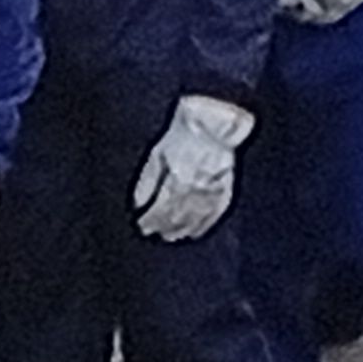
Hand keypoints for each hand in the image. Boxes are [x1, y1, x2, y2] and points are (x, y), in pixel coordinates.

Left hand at [133, 93, 250, 243]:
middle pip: (176, 218)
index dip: (150, 221)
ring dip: (180, 231)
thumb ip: (147, 182)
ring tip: (170, 237)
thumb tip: (138, 205)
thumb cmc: (182, 135)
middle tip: (154, 234)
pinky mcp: (225, 191)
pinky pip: (213, 215)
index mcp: (175, 179)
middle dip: (163, 228)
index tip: (142, 227)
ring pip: (194, 220)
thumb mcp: (157, 154)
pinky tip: (194, 233)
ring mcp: (211, 192)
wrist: (213, 124)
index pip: (159, 209)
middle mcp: (194, 190)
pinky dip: (203, 226)